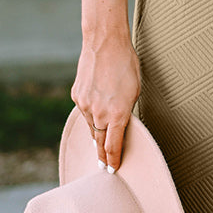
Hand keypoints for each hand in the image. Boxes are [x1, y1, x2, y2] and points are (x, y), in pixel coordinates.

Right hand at [71, 34, 141, 172]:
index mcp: (118, 114)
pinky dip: (90, 116)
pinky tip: (95, 116)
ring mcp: (85, 105)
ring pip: (91, 127)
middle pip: (99, 142)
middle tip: (104, 165)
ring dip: (96, 134)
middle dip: (102, 154)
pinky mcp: (77, 96)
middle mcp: (99, 113)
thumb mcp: (135, 91)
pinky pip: (85, 113)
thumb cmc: (126, 64)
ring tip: (99, 143)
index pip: (113, 147)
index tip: (113, 169)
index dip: (113, 160)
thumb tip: (119, 126)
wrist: (105, 43)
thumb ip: (126, 112)